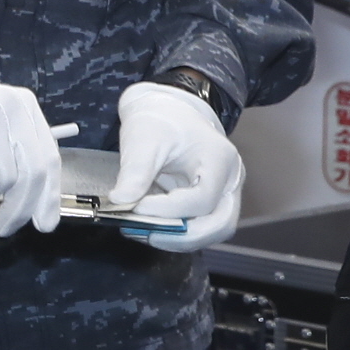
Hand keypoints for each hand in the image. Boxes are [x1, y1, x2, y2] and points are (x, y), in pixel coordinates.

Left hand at [112, 80, 243, 251]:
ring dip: (179, 239)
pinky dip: (177, 232)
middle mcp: (231, 180)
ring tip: (140, 232)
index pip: (201, 199)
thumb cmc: (159, 120)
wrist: (170, 110)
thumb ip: (135, 172)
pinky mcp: (212, 201)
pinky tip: (147, 227)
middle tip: (139, 232)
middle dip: (179, 236)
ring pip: (213, 231)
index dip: (167, 210)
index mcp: (220, 160)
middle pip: (219, 224)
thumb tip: (119, 202)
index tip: (132, 207)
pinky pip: (201, 225)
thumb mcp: (144, 140)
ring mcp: (225, 193)